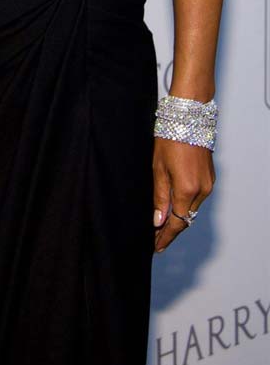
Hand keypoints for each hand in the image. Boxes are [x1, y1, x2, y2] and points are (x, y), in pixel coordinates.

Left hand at [152, 137, 214, 251]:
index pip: (176, 223)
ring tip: (161, 224)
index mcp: (186, 190)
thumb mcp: (158, 168)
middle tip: (155, 238)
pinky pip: (196, 198)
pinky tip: (174, 206)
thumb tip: (158, 221)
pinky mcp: (210, 178)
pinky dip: (185, 205)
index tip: (156, 247)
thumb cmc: (170, 138)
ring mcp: (208, 185)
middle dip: (170, 230)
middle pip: (185, 219)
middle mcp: (201, 191)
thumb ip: (159, 196)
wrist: (189, 118)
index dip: (165, 237)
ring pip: (191, 209)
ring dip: (178, 217)